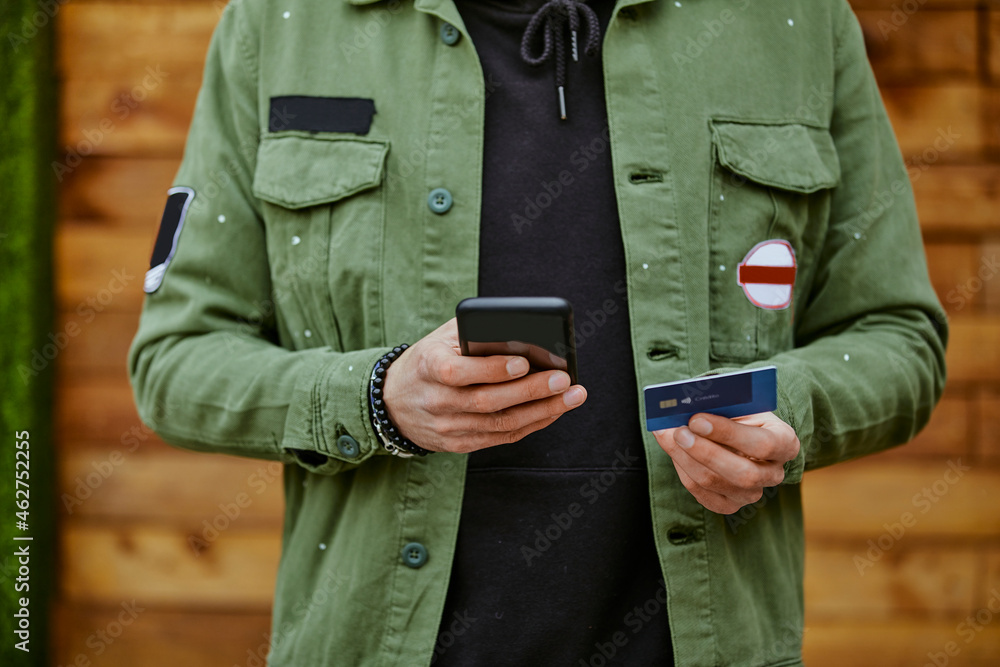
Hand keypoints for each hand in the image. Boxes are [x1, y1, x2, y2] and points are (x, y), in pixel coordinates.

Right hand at [382, 317, 586, 453]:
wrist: (394, 402)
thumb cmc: (428, 361)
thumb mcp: (440, 339)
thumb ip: (473, 332)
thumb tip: (520, 331)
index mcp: (428, 367)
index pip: (458, 372)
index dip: (492, 370)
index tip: (523, 362)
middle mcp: (436, 401)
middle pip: (487, 402)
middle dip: (530, 391)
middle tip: (564, 379)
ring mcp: (447, 427)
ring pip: (500, 424)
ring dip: (541, 411)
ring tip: (572, 396)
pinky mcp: (459, 444)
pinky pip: (501, 437)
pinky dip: (531, 424)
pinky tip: (554, 410)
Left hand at [652, 412, 799, 513]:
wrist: (742, 433)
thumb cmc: (742, 414)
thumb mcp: (740, 404)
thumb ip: (720, 407)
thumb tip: (684, 409)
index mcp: (785, 443)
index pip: (761, 444)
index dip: (727, 433)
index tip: (696, 418)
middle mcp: (774, 474)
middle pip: (741, 473)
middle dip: (704, 451)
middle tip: (678, 431)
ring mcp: (752, 494)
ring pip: (714, 482)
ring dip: (684, 458)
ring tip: (666, 435)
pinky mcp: (729, 505)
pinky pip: (700, 492)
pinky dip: (681, 468)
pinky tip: (671, 448)